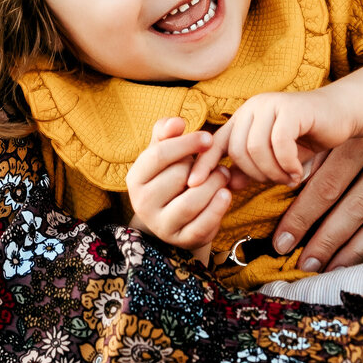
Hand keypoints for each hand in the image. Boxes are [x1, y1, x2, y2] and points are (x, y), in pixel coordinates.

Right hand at [126, 118, 232, 250]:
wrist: (177, 220)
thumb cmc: (172, 178)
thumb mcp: (165, 154)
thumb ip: (166, 134)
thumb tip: (176, 122)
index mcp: (136, 178)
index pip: (159, 155)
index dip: (186, 143)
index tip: (208, 138)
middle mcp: (142, 203)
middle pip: (178, 176)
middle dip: (203, 167)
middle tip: (218, 165)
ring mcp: (160, 225)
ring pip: (191, 201)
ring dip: (214, 185)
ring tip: (223, 177)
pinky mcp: (181, 240)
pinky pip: (202, 225)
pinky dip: (217, 208)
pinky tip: (226, 195)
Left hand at [190, 90, 347, 187]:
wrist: (342, 113)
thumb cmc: (308, 136)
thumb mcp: (276, 157)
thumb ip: (253, 167)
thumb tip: (229, 183)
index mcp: (244, 117)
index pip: (216, 142)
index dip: (204, 164)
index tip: (194, 185)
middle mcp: (253, 107)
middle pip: (237, 150)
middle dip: (256, 174)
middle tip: (278, 181)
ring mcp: (271, 105)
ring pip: (256, 149)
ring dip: (273, 171)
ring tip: (289, 177)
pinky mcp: (291, 109)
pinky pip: (279, 144)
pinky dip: (287, 163)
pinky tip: (298, 171)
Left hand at [269, 134, 362, 272]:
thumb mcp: (347, 131)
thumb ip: (319, 158)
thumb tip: (284, 196)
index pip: (328, 185)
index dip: (302, 217)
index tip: (282, 242)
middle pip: (355, 207)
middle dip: (326, 240)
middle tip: (304, 265)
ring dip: (354, 252)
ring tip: (330, 271)